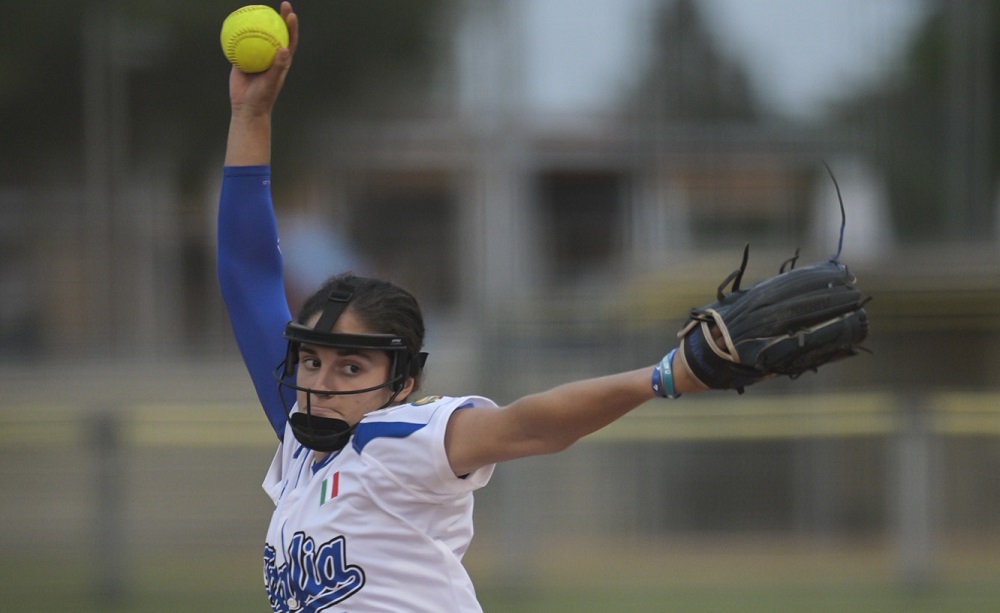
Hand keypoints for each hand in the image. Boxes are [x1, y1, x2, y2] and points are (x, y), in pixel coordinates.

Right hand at [229, 1, 298, 118]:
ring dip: (256, 23)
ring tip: (253, 9)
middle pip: (275, 33)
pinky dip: (237, 34)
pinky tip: (233, 23)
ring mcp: (256, 56)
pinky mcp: (242, 59)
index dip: (291, 26)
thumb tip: (284, 48)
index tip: (291, 14)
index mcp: (281, 60)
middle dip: (277, 18)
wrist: (246, 107)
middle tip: (278, 5)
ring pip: (256, 36)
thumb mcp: (271, 82)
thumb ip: (278, 66)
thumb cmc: (262, 97)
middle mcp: (270, 56)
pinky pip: (239, 44)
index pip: (289, 40)